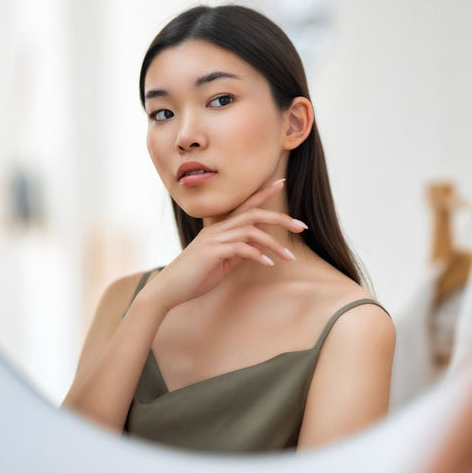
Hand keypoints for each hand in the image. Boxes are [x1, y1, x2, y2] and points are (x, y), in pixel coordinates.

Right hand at [142, 179, 307, 308]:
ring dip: (274, 244)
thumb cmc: (195, 276)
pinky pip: (240, 248)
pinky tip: (268, 264)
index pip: (245, 205)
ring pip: (251, 230)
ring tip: (290, 257)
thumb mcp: (222, 262)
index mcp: (220, 228)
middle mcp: (218, 229)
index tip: (282, 183)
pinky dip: (257, 255)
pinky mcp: (212, 252)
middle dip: (280, 218)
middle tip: (302, 226)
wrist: (169, 289)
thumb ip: (239, 252)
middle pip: (254, 213)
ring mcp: (214, 239)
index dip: (263, 193)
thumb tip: (258, 249)